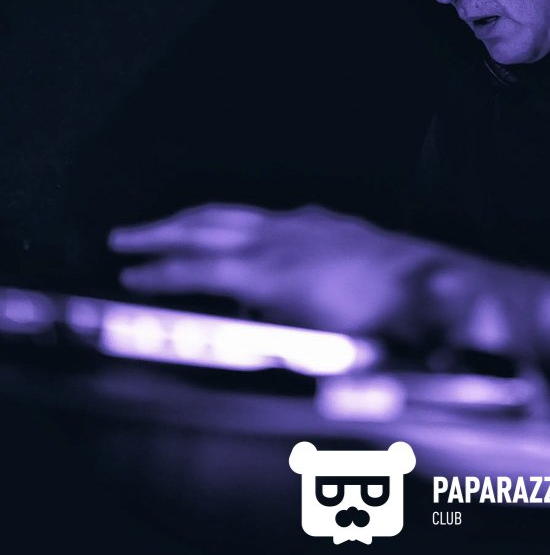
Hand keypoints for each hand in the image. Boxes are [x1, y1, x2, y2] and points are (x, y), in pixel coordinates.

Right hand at [109, 203, 454, 336]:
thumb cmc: (371, 319)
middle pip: (203, 228)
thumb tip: (236, 333)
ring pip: (230, 214)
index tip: (129, 276)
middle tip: (125, 237)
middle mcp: (275, 238)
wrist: (419, 282)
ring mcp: (297, 223)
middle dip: (159, 233)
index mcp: (266, 270)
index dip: (159, 274)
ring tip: (166, 223)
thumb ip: (263, 331)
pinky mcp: (318, 220)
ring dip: (191, 218)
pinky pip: (262, 213)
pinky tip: (236, 225)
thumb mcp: (310, 341)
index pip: (197, 268)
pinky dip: (234, 218)